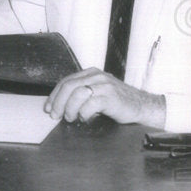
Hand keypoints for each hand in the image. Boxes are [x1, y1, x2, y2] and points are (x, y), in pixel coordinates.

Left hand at [45, 68, 166, 126]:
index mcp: (91, 73)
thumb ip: (80, 94)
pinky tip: (85, 118)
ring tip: (71, 118)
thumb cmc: (117, 103)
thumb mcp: (97, 93)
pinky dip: (84, 113)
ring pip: (77, 94)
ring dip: (70, 109)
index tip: (48, 108)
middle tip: (55, 116)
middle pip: (69, 86)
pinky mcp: (111, 96)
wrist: (142, 106)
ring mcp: (104, 85)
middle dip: (58, 103)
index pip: (66, 81)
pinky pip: (90, 104)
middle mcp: (97, 76)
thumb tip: (58, 105)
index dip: (54, 95)